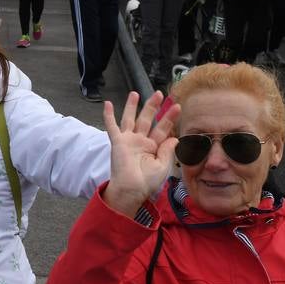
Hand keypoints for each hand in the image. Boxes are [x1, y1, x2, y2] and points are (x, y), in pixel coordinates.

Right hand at [102, 91, 178, 217]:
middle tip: (159, 94)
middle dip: (153, 107)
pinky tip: (107, 104)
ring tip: (135, 93)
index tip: (177, 107)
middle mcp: (140, 142)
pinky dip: (108, 116)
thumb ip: (168, 150)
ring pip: (130, 119)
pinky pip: (112, 127)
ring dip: (132, 106)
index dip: (169, 118)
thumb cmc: (147, 182)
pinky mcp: (117, 142)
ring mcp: (128, 140)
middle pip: (147, 120)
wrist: (131, 190)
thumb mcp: (162, 166)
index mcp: (153, 148)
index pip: (162, 129)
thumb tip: (175, 138)